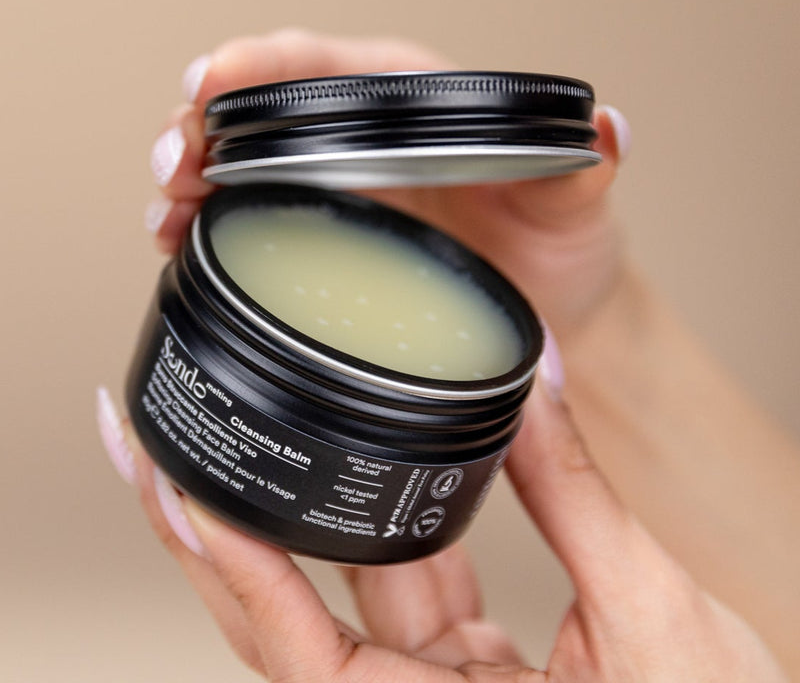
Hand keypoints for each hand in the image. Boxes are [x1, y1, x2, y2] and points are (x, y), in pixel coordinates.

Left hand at [96, 362, 786, 680]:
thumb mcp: (648, 616)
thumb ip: (577, 494)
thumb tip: (535, 378)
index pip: (290, 638)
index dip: (227, 554)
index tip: (173, 478)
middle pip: (280, 609)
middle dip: (216, 525)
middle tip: (158, 444)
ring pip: (335, 589)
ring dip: (288, 513)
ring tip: (240, 433)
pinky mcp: (462, 668)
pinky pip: (397, 585)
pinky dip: (373, 519)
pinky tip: (347, 460)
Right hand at [147, 28, 628, 340]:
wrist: (544, 314)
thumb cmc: (556, 248)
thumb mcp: (573, 206)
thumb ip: (583, 169)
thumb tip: (607, 131)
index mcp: (411, 107)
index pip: (326, 66)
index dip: (262, 65)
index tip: (217, 80)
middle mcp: (364, 143)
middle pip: (263, 115)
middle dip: (204, 128)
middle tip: (179, 159)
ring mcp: (339, 195)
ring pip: (243, 170)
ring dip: (194, 182)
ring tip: (167, 211)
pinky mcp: (326, 245)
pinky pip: (255, 227)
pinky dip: (212, 234)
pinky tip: (184, 248)